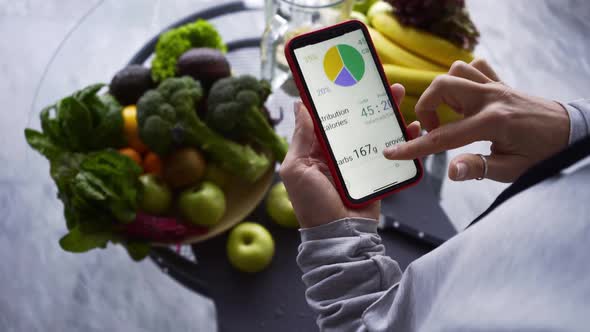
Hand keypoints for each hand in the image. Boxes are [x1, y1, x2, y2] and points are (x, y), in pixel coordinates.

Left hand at [280, 85, 421, 228]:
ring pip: (374, 130)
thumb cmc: (312, 205)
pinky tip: (410, 126)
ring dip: (386, 111)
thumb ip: (301, 138)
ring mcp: (358, 161)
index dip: (335, 97)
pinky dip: (402, 138)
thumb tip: (300, 106)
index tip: (344, 76)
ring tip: (398, 93)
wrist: (339, 235)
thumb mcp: (296, 169)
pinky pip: (390, 151)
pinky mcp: (376, 172)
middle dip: (366, 98)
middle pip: (354, 119)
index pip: (326, 116)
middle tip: (378, 80)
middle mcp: (338, 152)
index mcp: (316, 149)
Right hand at [383, 59, 569, 182]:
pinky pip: (475, 66)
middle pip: (442, 86)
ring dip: (444, 91)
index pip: (443, 137)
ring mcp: (496, 86)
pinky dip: (464, 77)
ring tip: (449, 114)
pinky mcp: (501, 83)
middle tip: (433, 129)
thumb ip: (479, 168)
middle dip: (426, 108)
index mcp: (492, 122)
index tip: (393, 152)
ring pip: (456, 71)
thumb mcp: (512, 170)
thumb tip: (450, 171)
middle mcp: (491, 98)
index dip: (414, 147)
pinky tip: (465, 98)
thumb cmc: (542, 154)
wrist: (570, 133)